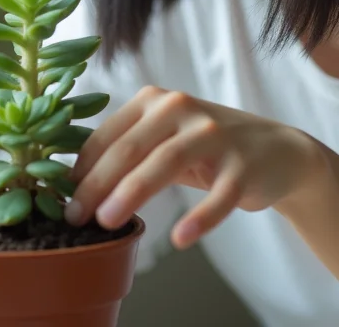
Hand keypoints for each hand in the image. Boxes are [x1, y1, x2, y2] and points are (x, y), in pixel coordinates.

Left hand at [66, 85, 323, 248]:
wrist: (276, 150)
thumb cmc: (206, 147)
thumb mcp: (164, 138)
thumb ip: (127, 150)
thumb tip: (74, 186)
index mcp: (156, 100)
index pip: (109, 134)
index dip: (82, 168)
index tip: (62, 200)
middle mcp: (182, 108)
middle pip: (132, 146)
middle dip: (98, 183)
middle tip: (75, 218)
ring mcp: (215, 133)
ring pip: (168, 160)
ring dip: (134, 191)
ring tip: (109, 222)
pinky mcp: (243, 164)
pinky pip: (220, 193)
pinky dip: (201, 216)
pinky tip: (181, 237)